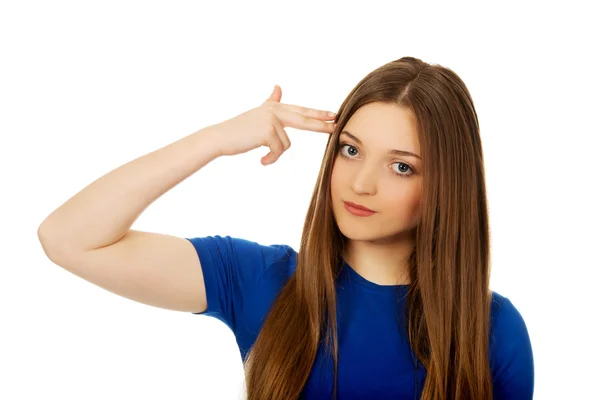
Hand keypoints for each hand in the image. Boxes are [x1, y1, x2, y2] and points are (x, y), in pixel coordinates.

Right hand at [208, 85, 336, 164]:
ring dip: (274, 153)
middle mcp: (274, 110)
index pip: (300, 110)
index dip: (317, 113)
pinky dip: (270, 159)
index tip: (333, 114)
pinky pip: (278, 151)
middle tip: (336, 126)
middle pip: (304, 119)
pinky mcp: (268, 131)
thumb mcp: (258, 114)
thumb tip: (278, 86)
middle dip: (321, 125)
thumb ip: (270, 102)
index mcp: (274, 107)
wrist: (220, 138)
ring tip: (262, 154)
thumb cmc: (238, 130)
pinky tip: (261, 160)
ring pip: (286, 144)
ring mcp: (271, 119)